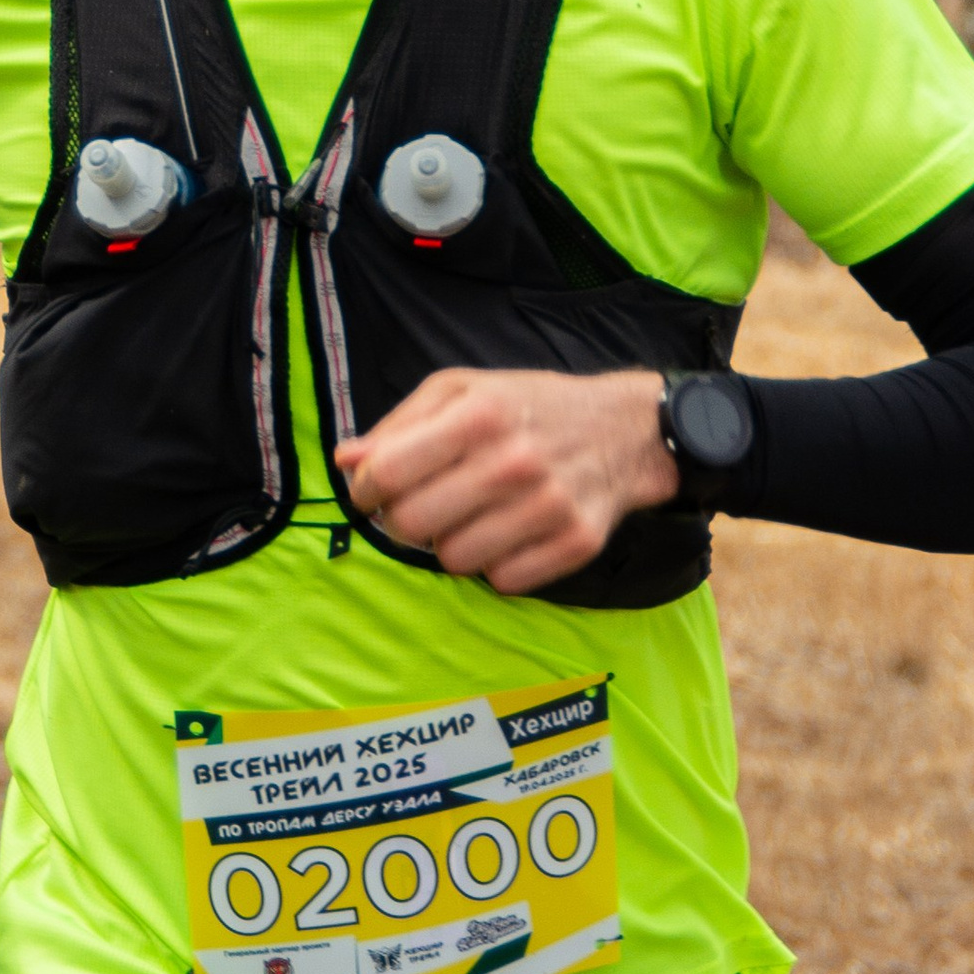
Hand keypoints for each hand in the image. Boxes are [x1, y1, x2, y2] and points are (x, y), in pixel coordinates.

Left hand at [335, 364, 676, 595]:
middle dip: (403, 522)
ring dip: (452, 544)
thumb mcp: (461, 392)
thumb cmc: (528, 407)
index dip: (365, 490)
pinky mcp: (576, 543)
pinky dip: (497, 564)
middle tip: (420, 508)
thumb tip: (347, 461)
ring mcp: (549, 506)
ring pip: (454, 561)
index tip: (371, 492)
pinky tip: (510, 532)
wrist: (625, 430)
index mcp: (479, 415)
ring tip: (472, 516)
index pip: (388, 475)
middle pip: (412, 525)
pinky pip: (502, 581)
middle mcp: (514, 461)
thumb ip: (398, 426)